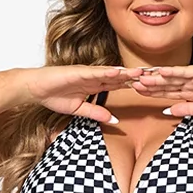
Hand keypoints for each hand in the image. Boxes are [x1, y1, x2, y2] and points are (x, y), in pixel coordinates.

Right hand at [24, 65, 144, 122]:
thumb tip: (113, 119)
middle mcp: (95, 77)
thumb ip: (96, 113)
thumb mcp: (80, 110)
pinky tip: (120, 73)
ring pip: (112, 73)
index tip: (151, 88)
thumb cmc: (54, 96)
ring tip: (143, 73)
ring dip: (127, 73)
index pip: (120, 86)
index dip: (135, 86)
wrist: (36, 89)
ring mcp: (88, 74)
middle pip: (121, 78)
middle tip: (155, 77)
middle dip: (137, 78)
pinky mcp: (78, 72)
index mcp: (96, 86)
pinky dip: (108, 72)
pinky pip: (95, 73)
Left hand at [127, 64, 192, 116]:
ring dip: (155, 78)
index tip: (137, 93)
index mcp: (189, 93)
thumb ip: (185, 109)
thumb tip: (167, 111)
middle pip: (164, 84)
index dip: (151, 93)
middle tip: (130, 83)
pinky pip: (184, 72)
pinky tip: (160, 72)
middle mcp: (189, 83)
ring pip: (171, 78)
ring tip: (140, 79)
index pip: (166, 93)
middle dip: (148, 85)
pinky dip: (172, 72)